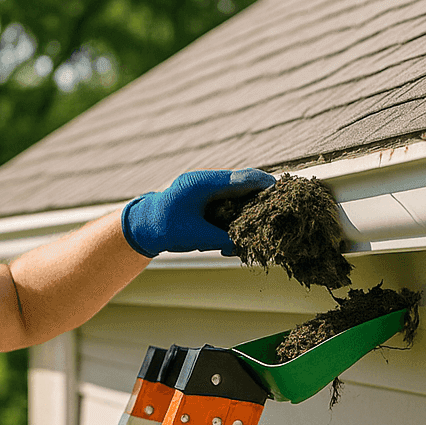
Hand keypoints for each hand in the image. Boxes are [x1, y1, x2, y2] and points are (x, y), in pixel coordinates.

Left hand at [120, 168, 276, 257]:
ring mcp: (207, 189)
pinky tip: (234, 238)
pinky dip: (235, 218)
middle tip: (278, 212)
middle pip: (244, 185)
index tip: (283, 191)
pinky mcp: (207, 199)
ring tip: (257, 228)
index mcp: (203, 183)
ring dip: (247, 211)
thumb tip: (246, 246)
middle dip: (261, 199)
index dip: (265, 185)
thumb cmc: (164, 228)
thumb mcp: (195, 237)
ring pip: (237, 196)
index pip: (242, 178)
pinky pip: (228, 204)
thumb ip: (222, 240)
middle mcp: (208, 182)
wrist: (142, 225)